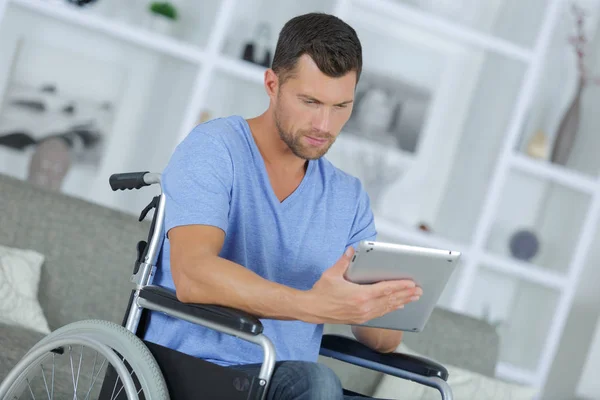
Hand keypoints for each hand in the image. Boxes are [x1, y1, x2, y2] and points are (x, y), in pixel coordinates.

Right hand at [302, 247, 421, 324]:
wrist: (312, 310)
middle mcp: (364, 307)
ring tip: (413, 298)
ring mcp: (363, 314)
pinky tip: (397, 305)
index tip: (412, 283)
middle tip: (419, 290)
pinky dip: (391, 308)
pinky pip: (380, 313)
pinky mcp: (360, 319)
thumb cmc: (321, 292)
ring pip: (387, 308)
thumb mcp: (331, 274)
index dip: (400, 286)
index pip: (385, 289)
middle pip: (390, 299)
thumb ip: (343, 261)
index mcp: (359, 295)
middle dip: (406, 294)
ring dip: (402, 302)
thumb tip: (351, 249)